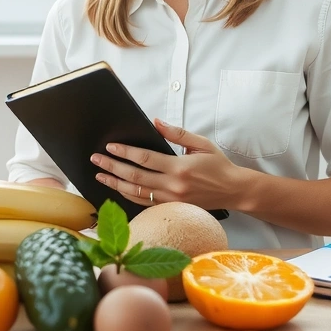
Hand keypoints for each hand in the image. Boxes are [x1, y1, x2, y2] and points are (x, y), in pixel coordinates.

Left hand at [90, 118, 244, 209]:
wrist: (234, 191)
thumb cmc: (219, 166)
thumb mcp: (201, 144)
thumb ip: (177, 133)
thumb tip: (156, 122)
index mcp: (179, 167)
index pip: (144, 159)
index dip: (125, 152)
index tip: (110, 147)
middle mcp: (173, 186)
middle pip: (134, 176)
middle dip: (112, 167)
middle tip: (96, 160)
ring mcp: (171, 200)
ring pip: (135, 192)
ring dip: (115, 183)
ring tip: (100, 176)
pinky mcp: (172, 208)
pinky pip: (144, 203)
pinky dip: (128, 195)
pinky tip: (118, 189)